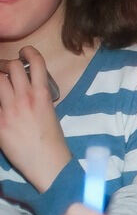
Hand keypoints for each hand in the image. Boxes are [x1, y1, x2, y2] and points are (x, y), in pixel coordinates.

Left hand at [0, 48, 69, 191]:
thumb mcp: (50, 112)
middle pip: (11, 66)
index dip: (28, 52)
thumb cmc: (53, 139)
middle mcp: (25, 98)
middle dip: (7, 64)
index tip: (25, 53)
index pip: (35, 62)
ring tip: (0, 84)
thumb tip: (26, 88)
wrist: (47, 162)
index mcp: (42, 94)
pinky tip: (0, 104)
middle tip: (6, 70)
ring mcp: (9, 110)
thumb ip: (38, 96)